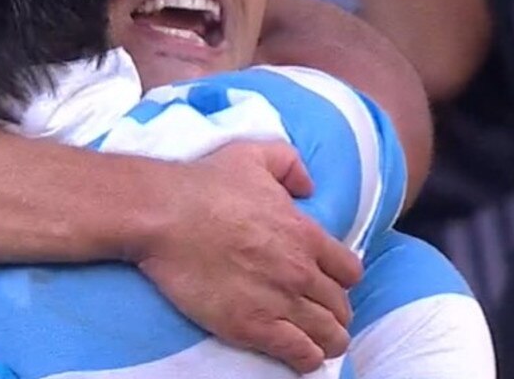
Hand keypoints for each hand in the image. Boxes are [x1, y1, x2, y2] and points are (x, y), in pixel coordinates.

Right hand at [134, 142, 361, 372]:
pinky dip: (306, 358)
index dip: (341, 279)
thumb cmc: (203, 185)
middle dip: (334, 312)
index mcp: (305, 234)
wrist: (164, 215)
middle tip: (319, 314)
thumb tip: (308, 187)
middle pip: (340, 306)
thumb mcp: (252, 155)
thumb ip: (289, 164)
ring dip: (327, 340)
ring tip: (317, 342)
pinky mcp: (253, 326)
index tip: (327, 282)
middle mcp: (301, 271)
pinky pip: (300, 353)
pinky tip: (301, 357)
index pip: (349, 270)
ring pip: (329, 335)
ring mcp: (279, 301)